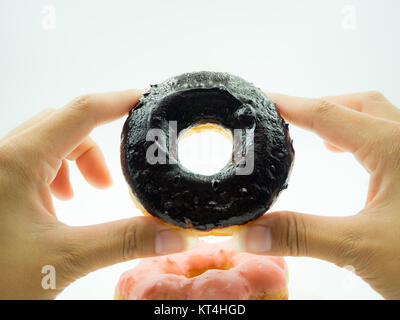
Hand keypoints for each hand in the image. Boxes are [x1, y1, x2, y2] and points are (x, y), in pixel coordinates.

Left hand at [0, 91, 196, 298]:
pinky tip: (58, 203)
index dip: (118, 101)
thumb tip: (175, 235)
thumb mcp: (66, 257)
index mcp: (18, 161)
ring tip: (84, 193)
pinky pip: (33, 160)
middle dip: (96, 149)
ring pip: (48, 142)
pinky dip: (57, 173)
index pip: (81, 112)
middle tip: (108, 184)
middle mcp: (4, 156)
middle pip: (65, 126)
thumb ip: (126, 242)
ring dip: (76, 161)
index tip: (146, 99)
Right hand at [232, 91, 399, 298]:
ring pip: (378, 119)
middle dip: (319, 106)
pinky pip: (389, 140)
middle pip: (358, 104)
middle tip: (288, 118)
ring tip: (316, 136)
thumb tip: (250, 234)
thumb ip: (300, 236)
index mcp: (394, 148)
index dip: (290, 105)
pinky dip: (361, 139)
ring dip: (342, 119)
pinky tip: (351, 158)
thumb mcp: (360, 248)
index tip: (264, 99)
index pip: (328, 115)